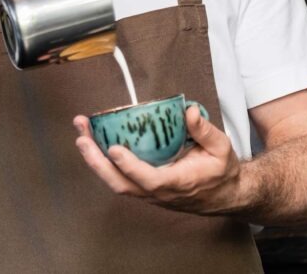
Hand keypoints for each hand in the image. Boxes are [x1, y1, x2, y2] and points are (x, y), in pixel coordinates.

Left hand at [73, 106, 244, 214]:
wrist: (225, 195)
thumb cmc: (221, 171)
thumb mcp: (221, 148)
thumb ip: (205, 130)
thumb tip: (189, 111)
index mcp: (178, 183)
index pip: (150, 180)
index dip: (130, 167)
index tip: (114, 149)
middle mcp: (158, 193)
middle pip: (121, 184)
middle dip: (97, 161)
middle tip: (82, 137)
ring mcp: (148, 194)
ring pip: (115, 182)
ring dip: (95, 159)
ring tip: (82, 134)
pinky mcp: (143, 189)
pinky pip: (119, 178)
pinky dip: (102, 162)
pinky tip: (93, 142)